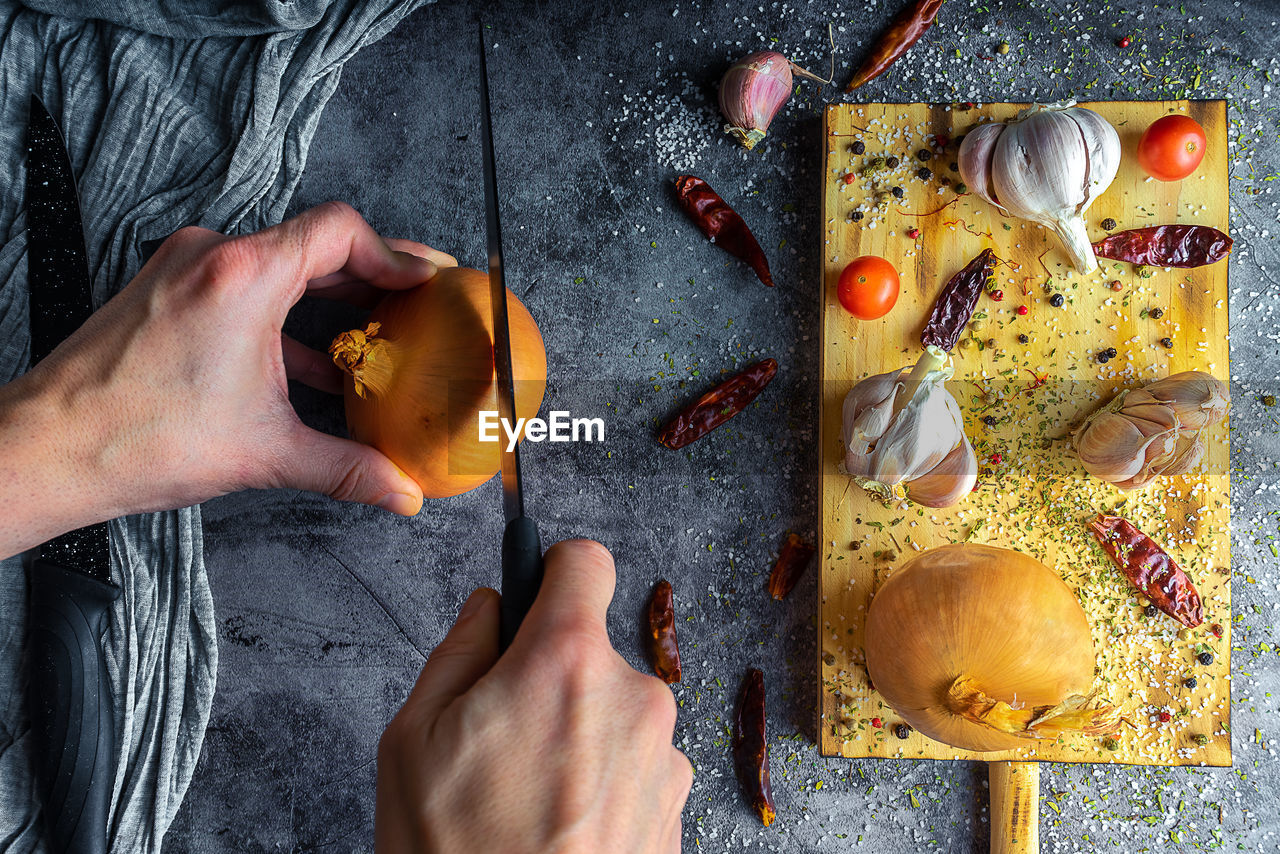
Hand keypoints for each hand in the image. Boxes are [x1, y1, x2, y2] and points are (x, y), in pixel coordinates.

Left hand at [0, 202, 453, 557]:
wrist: (48, 448)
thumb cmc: (137, 437)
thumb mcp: (265, 453)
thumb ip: (346, 468)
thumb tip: (400, 491)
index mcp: (244, 276)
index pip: (339, 229)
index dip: (394, 252)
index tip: (424, 280)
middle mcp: (212, 256)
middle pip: (312, 243)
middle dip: (369, 275)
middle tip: (411, 301)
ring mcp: (182, 268)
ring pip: (276, 264)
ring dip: (325, 297)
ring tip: (367, 334)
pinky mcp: (164, 289)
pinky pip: (241, 283)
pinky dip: (282, 312)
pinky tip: (306, 360)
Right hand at [376, 540, 691, 853]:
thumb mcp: (412, 741)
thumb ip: (459, 650)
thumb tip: (490, 608)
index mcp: (564, 664)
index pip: (585, 562)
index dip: (554, 571)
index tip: (538, 594)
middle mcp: (632, 699)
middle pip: (593, 650)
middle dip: (551, 675)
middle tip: (502, 736)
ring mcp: (664, 757)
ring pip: (615, 711)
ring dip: (581, 735)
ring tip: (528, 798)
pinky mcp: (678, 807)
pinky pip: (637, 764)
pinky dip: (604, 781)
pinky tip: (561, 828)